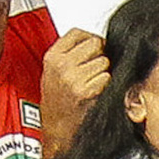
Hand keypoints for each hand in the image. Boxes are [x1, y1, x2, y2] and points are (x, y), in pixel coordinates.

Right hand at [39, 28, 110, 158]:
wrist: (57, 125)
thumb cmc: (58, 98)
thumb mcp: (54, 70)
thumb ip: (71, 53)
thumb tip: (98, 41)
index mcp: (52, 56)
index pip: (79, 33)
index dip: (90, 39)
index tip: (92, 48)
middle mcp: (61, 64)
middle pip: (96, 43)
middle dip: (100, 54)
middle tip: (94, 68)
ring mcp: (72, 77)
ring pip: (104, 61)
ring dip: (104, 71)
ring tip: (92, 81)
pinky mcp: (85, 91)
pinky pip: (106, 77)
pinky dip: (105, 84)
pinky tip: (94, 91)